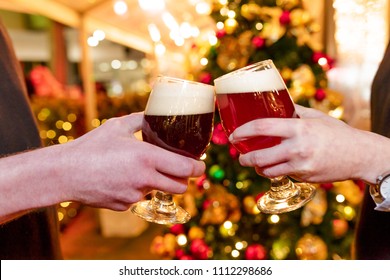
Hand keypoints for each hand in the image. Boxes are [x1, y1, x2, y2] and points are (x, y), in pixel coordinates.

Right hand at [0, 112, 205, 221]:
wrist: (65, 173)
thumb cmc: (91, 147)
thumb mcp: (117, 126)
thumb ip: (141, 120)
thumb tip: (154, 114)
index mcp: (147, 157)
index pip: (186, 169)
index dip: (198, 168)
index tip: (200, 165)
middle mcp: (145, 179)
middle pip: (180, 187)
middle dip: (184, 179)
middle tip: (179, 169)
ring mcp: (135, 195)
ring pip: (159, 191)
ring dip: (158, 182)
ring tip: (141, 169)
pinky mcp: (125, 206)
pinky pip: (140, 198)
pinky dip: (138, 189)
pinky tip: (122, 179)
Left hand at [229, 105, 388, 183]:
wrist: (360, 154)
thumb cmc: (337, 132)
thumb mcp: (316, 116)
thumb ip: (295, 112)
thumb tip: (276, 106)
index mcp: (298, 128)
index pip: (262, 127)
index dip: (243, 131)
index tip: (233, 135)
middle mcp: (297, 147)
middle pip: (259, 157)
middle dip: (244, 158)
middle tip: (240, 156)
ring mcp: (301, 165)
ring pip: (268, 171)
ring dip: (257, 168)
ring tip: (254, 163)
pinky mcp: (305, 177)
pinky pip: (283, 175)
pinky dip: (275, 172)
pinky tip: (275, 167)